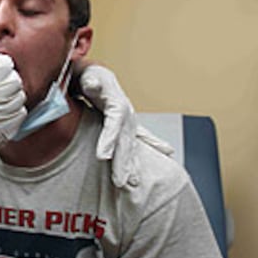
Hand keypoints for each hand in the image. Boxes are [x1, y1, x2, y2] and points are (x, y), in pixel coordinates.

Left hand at [79, 65, 172, 187]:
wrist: (96, 75)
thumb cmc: (90, 76)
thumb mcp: (89, 75)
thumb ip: (92, 81)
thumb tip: (92, 84)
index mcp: (116, 105)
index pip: (113, 125)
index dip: (109, 139)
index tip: (102, 156)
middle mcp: (126, 116)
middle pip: (125, 141)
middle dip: (123, 162)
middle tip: (119, 182)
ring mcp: (129, 122)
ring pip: (132, 146)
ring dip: (132, 164)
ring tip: (133, 182)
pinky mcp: (127, 126)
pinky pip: (140, 140)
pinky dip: (152, 147)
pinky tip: (168, 153)